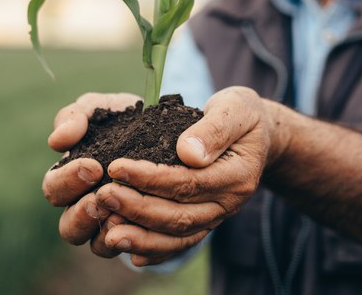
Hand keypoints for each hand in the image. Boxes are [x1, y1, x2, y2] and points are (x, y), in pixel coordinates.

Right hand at [42, 92, 141, 256]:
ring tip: (124, 216)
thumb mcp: (101, 109)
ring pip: (97, 246)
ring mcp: (111, 225)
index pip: (54, 189)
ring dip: (108, 233)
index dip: (68, 181)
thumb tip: (57, 141)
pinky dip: (138, 244)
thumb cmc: (125, 119)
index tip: (93, 166)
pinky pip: (134, 251)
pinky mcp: (140, 235)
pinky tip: (148, 228)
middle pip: (69, 228)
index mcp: (70, 178)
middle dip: (83, 214)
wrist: (170, 130)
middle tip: (103, 197)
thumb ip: (75, 116)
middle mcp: (85, 207)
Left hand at [94, 86, 277, 265]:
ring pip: (178, 236)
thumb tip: (188, 152)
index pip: (188, 182)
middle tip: (102, 196)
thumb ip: (215, 129)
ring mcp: (216, 216)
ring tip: (108, 232)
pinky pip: (180, 243)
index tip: (116, 167)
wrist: (259, 135)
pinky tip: (130, 252)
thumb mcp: (236, 109)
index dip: (150, 178)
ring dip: (141, 237)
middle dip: (137, 208)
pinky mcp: (205, 221)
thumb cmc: (242, 115)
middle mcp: (228, 203)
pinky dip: (155, 251)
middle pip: (179, 215)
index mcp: (237, 175)